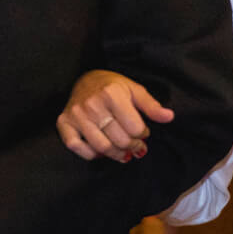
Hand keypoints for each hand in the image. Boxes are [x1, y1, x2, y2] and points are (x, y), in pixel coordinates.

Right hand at [56, 69, 170, 161]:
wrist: (85, 80)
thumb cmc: (112, 86)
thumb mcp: (134, 90)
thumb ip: (151, 106)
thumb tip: (169, 117)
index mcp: (111, 93)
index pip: (135, 128)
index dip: (143, 134)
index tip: (143, 132)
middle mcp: (92, 104)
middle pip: (119, 140)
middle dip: (132, 146)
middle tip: (136, 145)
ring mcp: (76, 114)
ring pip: (101, 148)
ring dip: (116, 154)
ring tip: (123, 151)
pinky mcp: (63, 123)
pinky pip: (78, 147)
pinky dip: (92, 154)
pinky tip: (101, 150)